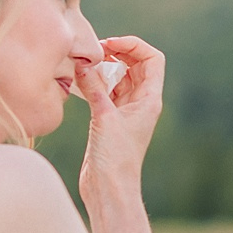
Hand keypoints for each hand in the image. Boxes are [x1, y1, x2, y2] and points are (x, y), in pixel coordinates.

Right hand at [76, 35, 166, 208]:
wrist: (109, 188)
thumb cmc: (115, 158)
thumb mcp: (104, 117)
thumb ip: (94, 87)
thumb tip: (83, 62)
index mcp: (150, 100)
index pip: (153, 59)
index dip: (134, 45)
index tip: (109, 44)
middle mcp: (141, 103)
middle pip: (136, 64)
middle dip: (118, 52)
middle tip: (93, 50)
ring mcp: (126, 111)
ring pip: (119, 77)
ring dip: (105, 66)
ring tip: (85, 62)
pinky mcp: (110, 120)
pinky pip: (106, 91)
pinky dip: (95, 82)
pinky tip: (80, 79)